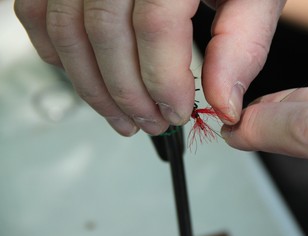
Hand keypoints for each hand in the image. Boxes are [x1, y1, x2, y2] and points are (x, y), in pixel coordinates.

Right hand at [14, 0, 285, 135]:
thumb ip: (241, 45)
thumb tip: (223, 105)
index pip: (155, 26)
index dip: (164, 83)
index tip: (177, 113)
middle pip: (106, 33)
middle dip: (128, 95)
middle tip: (152, 123)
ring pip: (67, 29)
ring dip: (92, 87)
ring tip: (121, 116)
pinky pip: (38, 12)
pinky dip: (57, 52)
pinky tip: (86, 77)